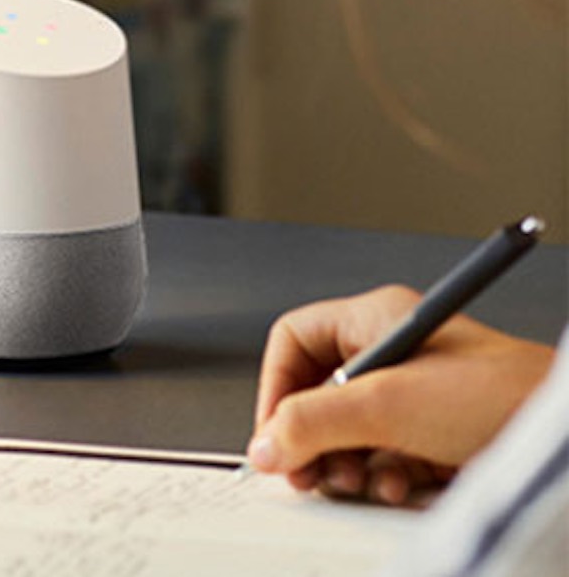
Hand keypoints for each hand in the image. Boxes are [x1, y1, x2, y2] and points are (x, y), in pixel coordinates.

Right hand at [248, 285, 554, 504]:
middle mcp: (390, 350)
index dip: (276, 386)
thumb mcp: (388, 406)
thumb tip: (266, 443)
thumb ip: (314, 421)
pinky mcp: (432, 433)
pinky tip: (398, 487)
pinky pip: (381, 455)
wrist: (567, 442)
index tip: (273, 433)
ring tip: (355, 480)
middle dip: (309, 435)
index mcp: (374, 318)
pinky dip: (381, 477)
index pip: (294, 341)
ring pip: (346, 429)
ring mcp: (412, 393)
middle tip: (305, 470)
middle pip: (315, 390)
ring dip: (344, 461)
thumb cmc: (504, 398)